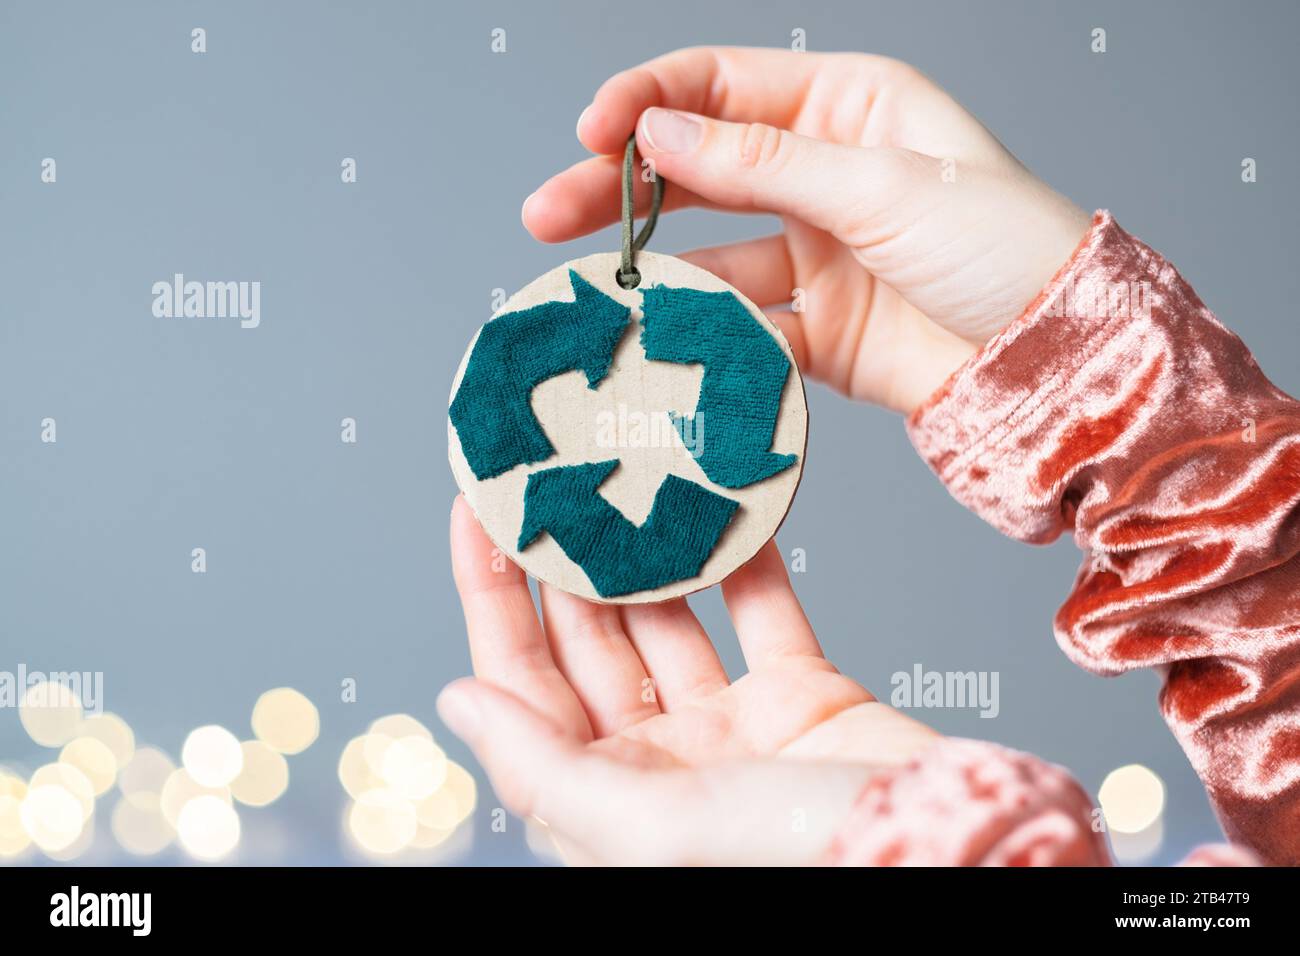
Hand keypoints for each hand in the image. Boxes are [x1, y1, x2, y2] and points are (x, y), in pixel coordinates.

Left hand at [439, 497, 937, 864]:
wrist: (953, 858)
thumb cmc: (799, 865)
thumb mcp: (647, 826)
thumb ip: (542, 766)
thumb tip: (456, 701)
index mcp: (604, 801)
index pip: (520, 682)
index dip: (489, 594)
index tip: (477, 508)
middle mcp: (659, 763)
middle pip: (589, 641)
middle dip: (565, 555)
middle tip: (555, 468)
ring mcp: (729, 728)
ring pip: (669, 618)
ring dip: (647, 548)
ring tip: (628, 470)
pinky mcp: (800, 694)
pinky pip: (759, 611)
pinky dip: (744, 558)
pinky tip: (723, 500)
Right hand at [523, 47, 1091, 413]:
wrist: (1057, 365)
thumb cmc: (1005, 251)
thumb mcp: (883, 189)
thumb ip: (764, 163)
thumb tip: (659, 133)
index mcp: (851, 106)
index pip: (724, 87)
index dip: (649, 103)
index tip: (591, 134)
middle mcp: (826, 174)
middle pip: (699, 169)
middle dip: (621, 188)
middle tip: (547, 214)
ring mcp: (817, 254)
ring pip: (709, 252)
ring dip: (653, 271)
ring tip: (595, 292)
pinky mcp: (815, 330)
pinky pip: (741, 326)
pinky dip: (704, 336)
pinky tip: (666, 347)